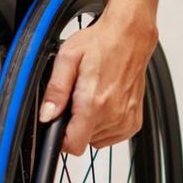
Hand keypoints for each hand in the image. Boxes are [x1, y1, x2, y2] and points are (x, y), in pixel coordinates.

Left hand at [36, 3, 156, 156]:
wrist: (129, 37)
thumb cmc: (100, 43)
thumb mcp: (67, 59)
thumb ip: (56, 90)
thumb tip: (47, 115)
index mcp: (94, 103)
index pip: (74, 145)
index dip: (60, 138)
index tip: (58, 123)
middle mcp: (113, 115)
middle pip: (83, 141)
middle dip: (74, 124)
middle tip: (76, 98)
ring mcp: (126, 120)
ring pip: (97, 139)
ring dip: (89, 124)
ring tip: (91, 97)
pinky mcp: (135, 121)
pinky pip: (113, 136)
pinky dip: (105, 125)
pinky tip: (103, 103)